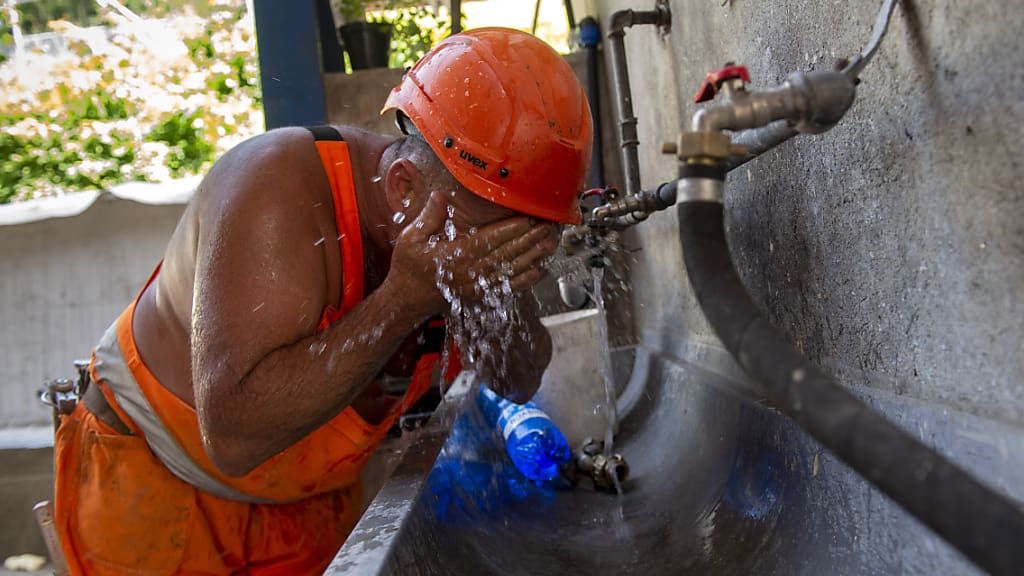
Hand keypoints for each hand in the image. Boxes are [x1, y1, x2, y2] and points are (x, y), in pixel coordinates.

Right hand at [387, 191, 556, 316]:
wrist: (405, 301)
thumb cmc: (408, 268)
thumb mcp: (410, 239)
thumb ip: (428, 218)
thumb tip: (439, 196)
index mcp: (455, 256)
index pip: (489, 239)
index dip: (511, 229)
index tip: (528, 218)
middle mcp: (469, 273)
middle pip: (505, 254)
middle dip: (528, 240)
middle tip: (547, 227)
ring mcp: (476, 287)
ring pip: (509, 270)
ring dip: (530, 257)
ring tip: (548, 245)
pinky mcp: (479, 297)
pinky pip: (505, 289)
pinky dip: (523, 281)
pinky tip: (537, 272)